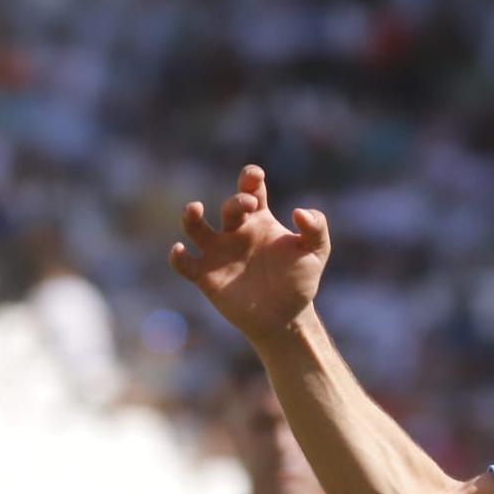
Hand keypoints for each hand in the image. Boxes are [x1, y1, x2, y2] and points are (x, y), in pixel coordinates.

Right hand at [169, 165, 330, 344]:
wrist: (286, 317)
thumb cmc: (300, 281)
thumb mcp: (316, 252)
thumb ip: (316, 229)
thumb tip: (298, 212)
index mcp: (260, 220)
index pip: (252, 190)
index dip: (250, 178)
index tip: (254, 176)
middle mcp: (236, 232)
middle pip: (230, 206)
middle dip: (237, 201)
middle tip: (249, 203)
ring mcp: (219, 252)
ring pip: (195, 227)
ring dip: (190, 216)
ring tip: (195, 208)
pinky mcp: (206, 276)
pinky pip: (184, 263)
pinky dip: (177, 256)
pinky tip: (180, 249)